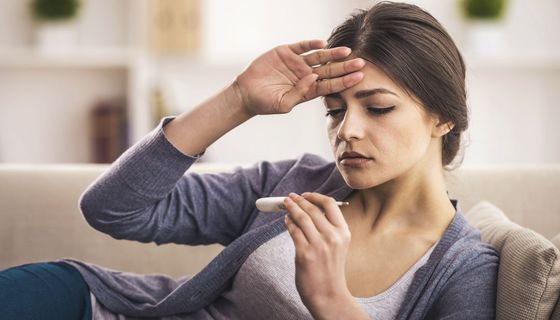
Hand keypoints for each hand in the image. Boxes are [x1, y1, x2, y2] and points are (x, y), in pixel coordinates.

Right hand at [233, 39, 364, 115]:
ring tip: (347, 52)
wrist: (246, 93)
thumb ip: (299, 93)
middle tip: (361, 63)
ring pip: (319, 57)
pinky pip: (302, 46)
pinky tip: (322, 43)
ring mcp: (296, 63)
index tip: (359, 78)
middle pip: (329, 70)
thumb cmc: (265, 103)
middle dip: (344, 67)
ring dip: (333, 54)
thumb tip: (313, 78)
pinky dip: (311, 44)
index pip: (330, 85)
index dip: (344, 81)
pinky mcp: (285, 52)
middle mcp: (305, 75)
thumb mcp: (283, 105)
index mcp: (307, 90)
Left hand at [283, 192, 355, 316]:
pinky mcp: (304, 253)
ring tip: (286, 205)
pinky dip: (288, 223)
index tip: (305, 195)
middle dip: (299, 201)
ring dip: (291, 208)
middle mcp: (333, 237)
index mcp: (343, 232)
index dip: (315, 196)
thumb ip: (328, 228)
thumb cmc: (331, 270)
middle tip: (290, 197)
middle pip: (313, 210)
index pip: (330, 204)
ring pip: (301, 218)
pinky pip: (294, 232)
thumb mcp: (338, 246)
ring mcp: (318, 245)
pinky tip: (286, 220)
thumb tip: (309, 209)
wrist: (328, 295)